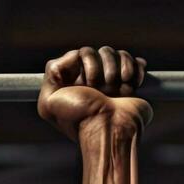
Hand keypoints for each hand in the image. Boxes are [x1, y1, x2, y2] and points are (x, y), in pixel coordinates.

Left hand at [37, 46, 152, 140]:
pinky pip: (134, 61)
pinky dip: (134, 69)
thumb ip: (51, 74)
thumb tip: (74, 55)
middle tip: (104, 88)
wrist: (111, 131)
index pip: (83, 53)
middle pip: (101, 51)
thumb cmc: (81, 120)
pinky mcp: (130, 82)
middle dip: (104, 68)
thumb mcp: (48, 103)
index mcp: (75, 80)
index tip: (88, 84)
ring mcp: (112, 80)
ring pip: (117, 54)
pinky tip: (131, 84)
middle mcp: (93, 79)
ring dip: (119, 69)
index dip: (88, 63)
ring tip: (119, 89)